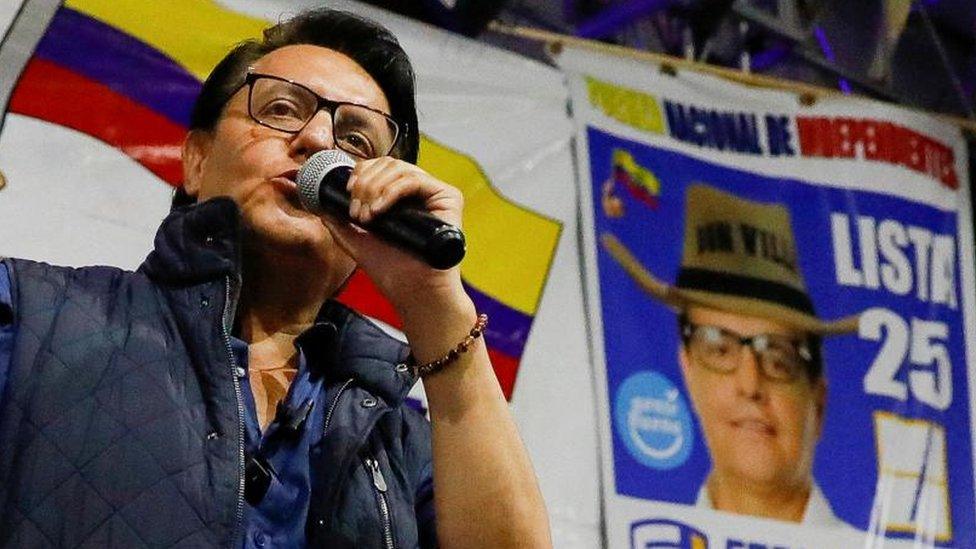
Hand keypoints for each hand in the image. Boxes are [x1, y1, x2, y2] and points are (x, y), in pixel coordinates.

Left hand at [320, 156, 466, 313]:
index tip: (347, 192)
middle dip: (364, 183)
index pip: (380, 167)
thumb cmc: (393, 271)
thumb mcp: (357, 241)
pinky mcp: (448, 197)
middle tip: (356, 211)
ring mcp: (434, 193)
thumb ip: (340, 222)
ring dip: (374, 188)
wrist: (414, 293)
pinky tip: (379, 210)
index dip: (360, 173)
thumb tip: (319, 202)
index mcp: (401, 197)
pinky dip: (390, 191)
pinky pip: (414, 180)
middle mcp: (420, 192)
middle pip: (387, 163)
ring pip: (398, 168)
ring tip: (367, 216)